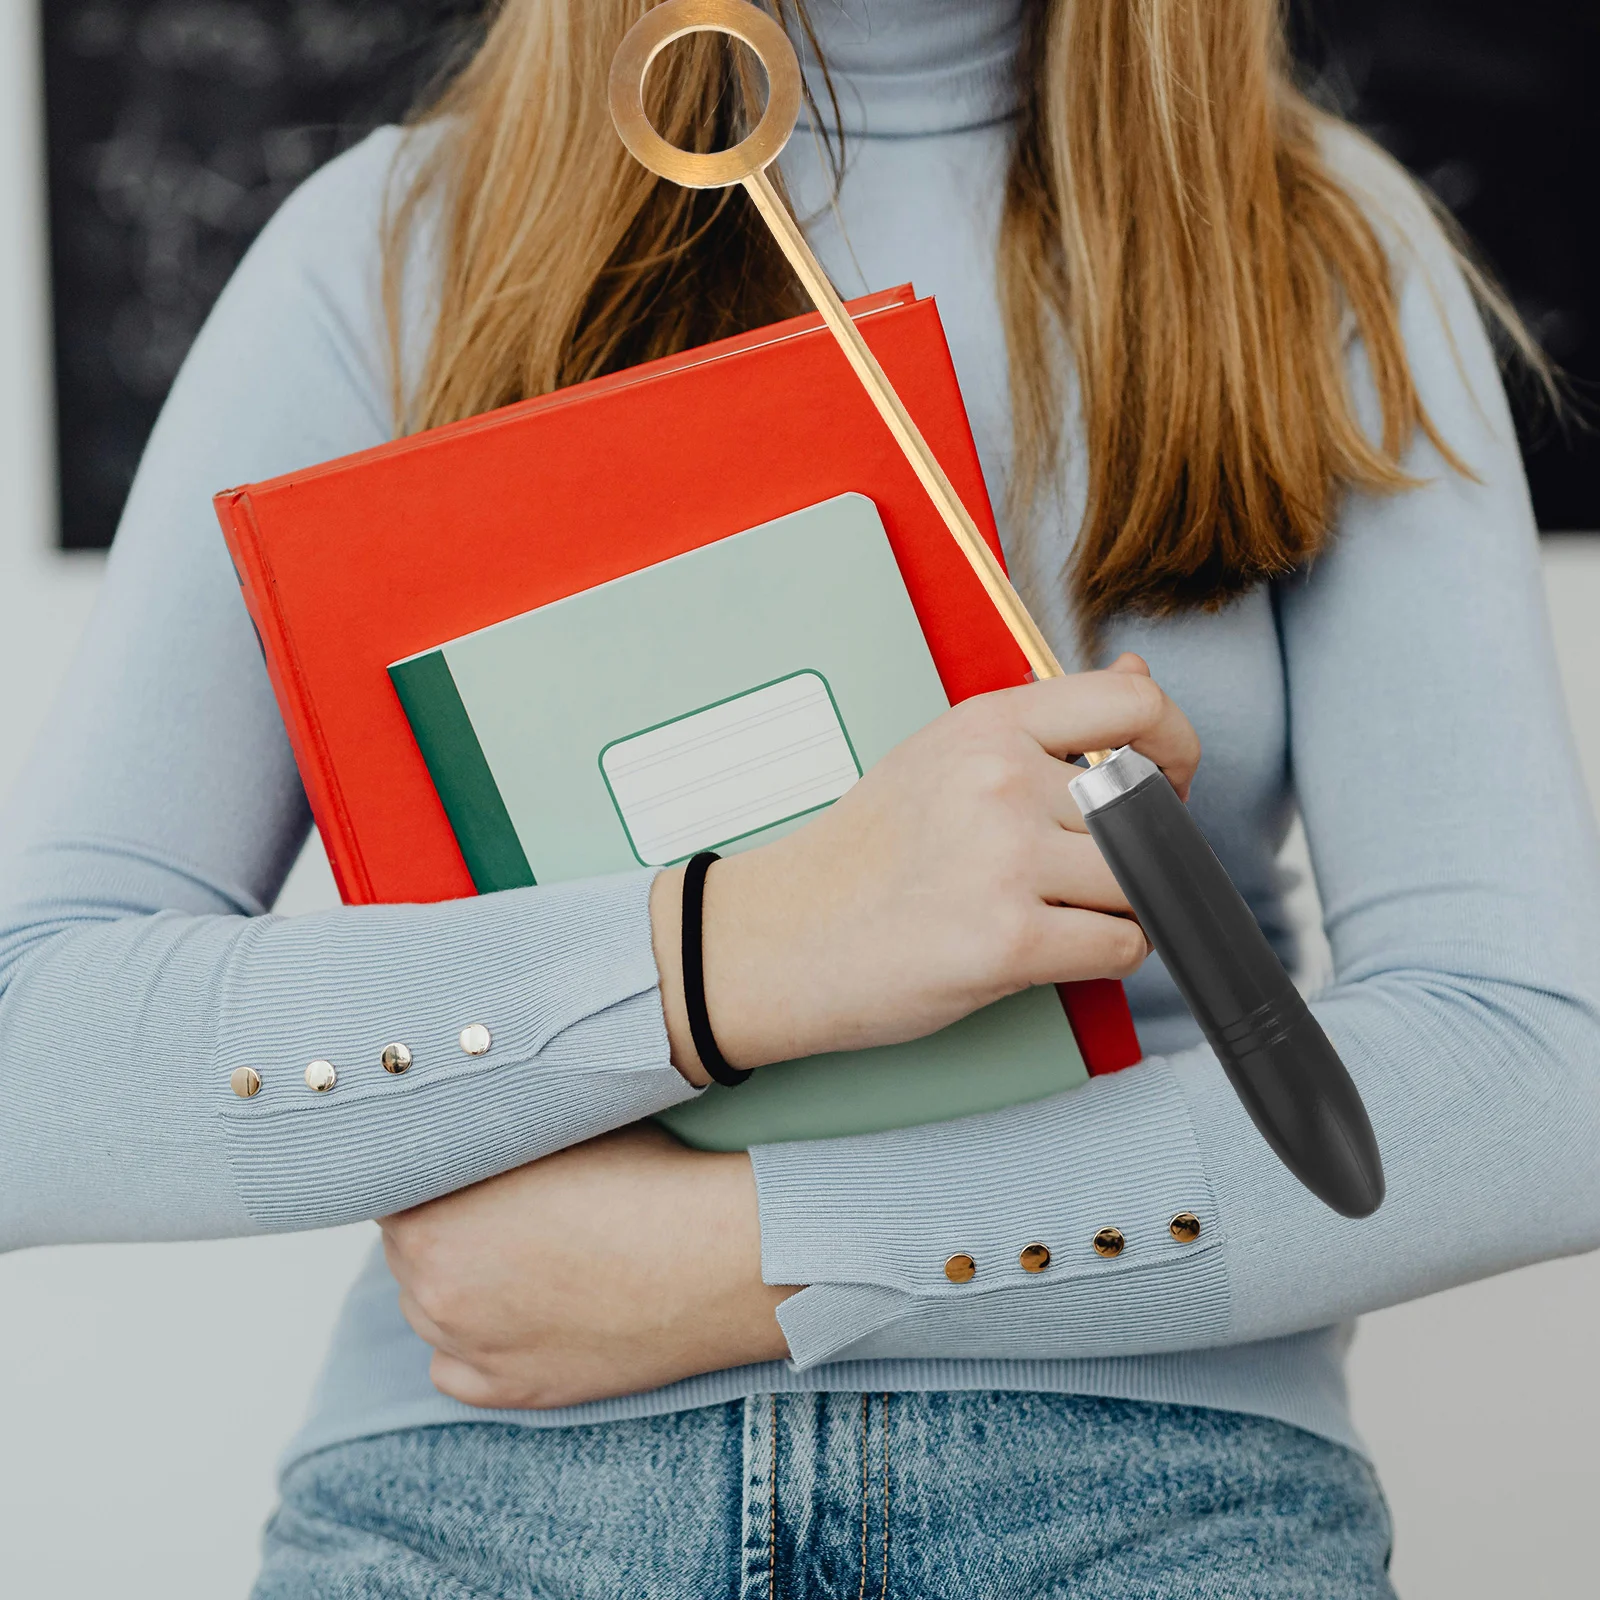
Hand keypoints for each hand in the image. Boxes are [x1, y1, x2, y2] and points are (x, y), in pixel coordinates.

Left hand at [380, 1124, 794, 1410]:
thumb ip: (490, 1131)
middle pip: (407, 1248)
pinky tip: (516, 1311)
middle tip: (500, 1202)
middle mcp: (432, 1287)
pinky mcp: (512, 1392)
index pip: (394, 1185)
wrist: (717, 1257)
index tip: (463, 1158)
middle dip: (444, 1223)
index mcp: (430, 1215)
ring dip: (458, 1280)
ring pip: (429, 1307)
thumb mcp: (553, 1125)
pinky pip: (452, 1369)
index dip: (430, 1166)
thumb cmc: (646, 1180)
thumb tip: (465, 1122)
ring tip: (523, 1254)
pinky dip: (473, 1342)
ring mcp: (470, 1347)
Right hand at [652, 653, 1198, 1079]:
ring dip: (1119, 905)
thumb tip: (1142, 680)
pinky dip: (1108, 954)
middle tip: (1096, 866)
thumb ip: (1043, 723)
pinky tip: (1056, 947)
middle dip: (1140, 845)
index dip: (1175, 744)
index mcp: (986, 725)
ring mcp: (1004, 862)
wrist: (782, 938)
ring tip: (1060, 910)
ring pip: (1140, 880)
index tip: (1165, 777)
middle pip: (1145, 808)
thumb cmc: (861, 856)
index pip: (1133, 704)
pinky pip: (1123, 945)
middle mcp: (999, 782)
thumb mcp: (942, 755)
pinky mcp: (1007, 942)